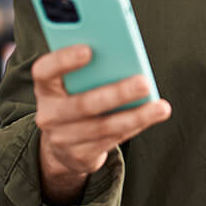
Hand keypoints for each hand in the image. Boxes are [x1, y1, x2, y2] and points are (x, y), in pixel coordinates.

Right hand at [32, 44, 171, 204]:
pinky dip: (136, 126)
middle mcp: (49, 114)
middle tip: (144, 82)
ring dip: (136, 116)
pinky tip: (153, 115)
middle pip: (82, 104)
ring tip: (161, 107)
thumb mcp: (74, 82)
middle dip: (117, 93)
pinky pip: (112, 141)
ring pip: (103, 127)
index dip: (63, 60)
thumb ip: (92, 68)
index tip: (89, 49)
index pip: (44, 71)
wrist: (63, 144)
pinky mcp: (80, 156)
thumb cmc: (76, 97)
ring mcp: (63, 138)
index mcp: (45, 87)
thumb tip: (126, 56)